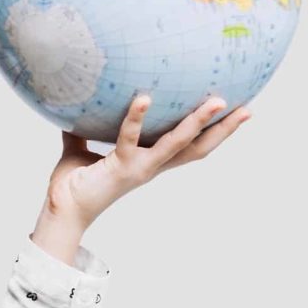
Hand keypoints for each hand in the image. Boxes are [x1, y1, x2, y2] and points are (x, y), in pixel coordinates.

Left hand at [44, 94, 251, 229]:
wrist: (61, 210)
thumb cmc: (72, 184)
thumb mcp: (80, 150)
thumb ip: (82, 130)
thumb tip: (77, 104)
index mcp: (148, 162)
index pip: (188, 146)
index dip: (212, 133)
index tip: (236, 114)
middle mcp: (151, 166)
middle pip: (197, 148)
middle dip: (223, 130)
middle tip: (247, 109)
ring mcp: (140, 168)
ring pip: (177, 144)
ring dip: (198, 123)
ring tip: (217, 101)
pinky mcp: (121, 167)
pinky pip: (130, 138)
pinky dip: (136, 117)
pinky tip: (145, 97)